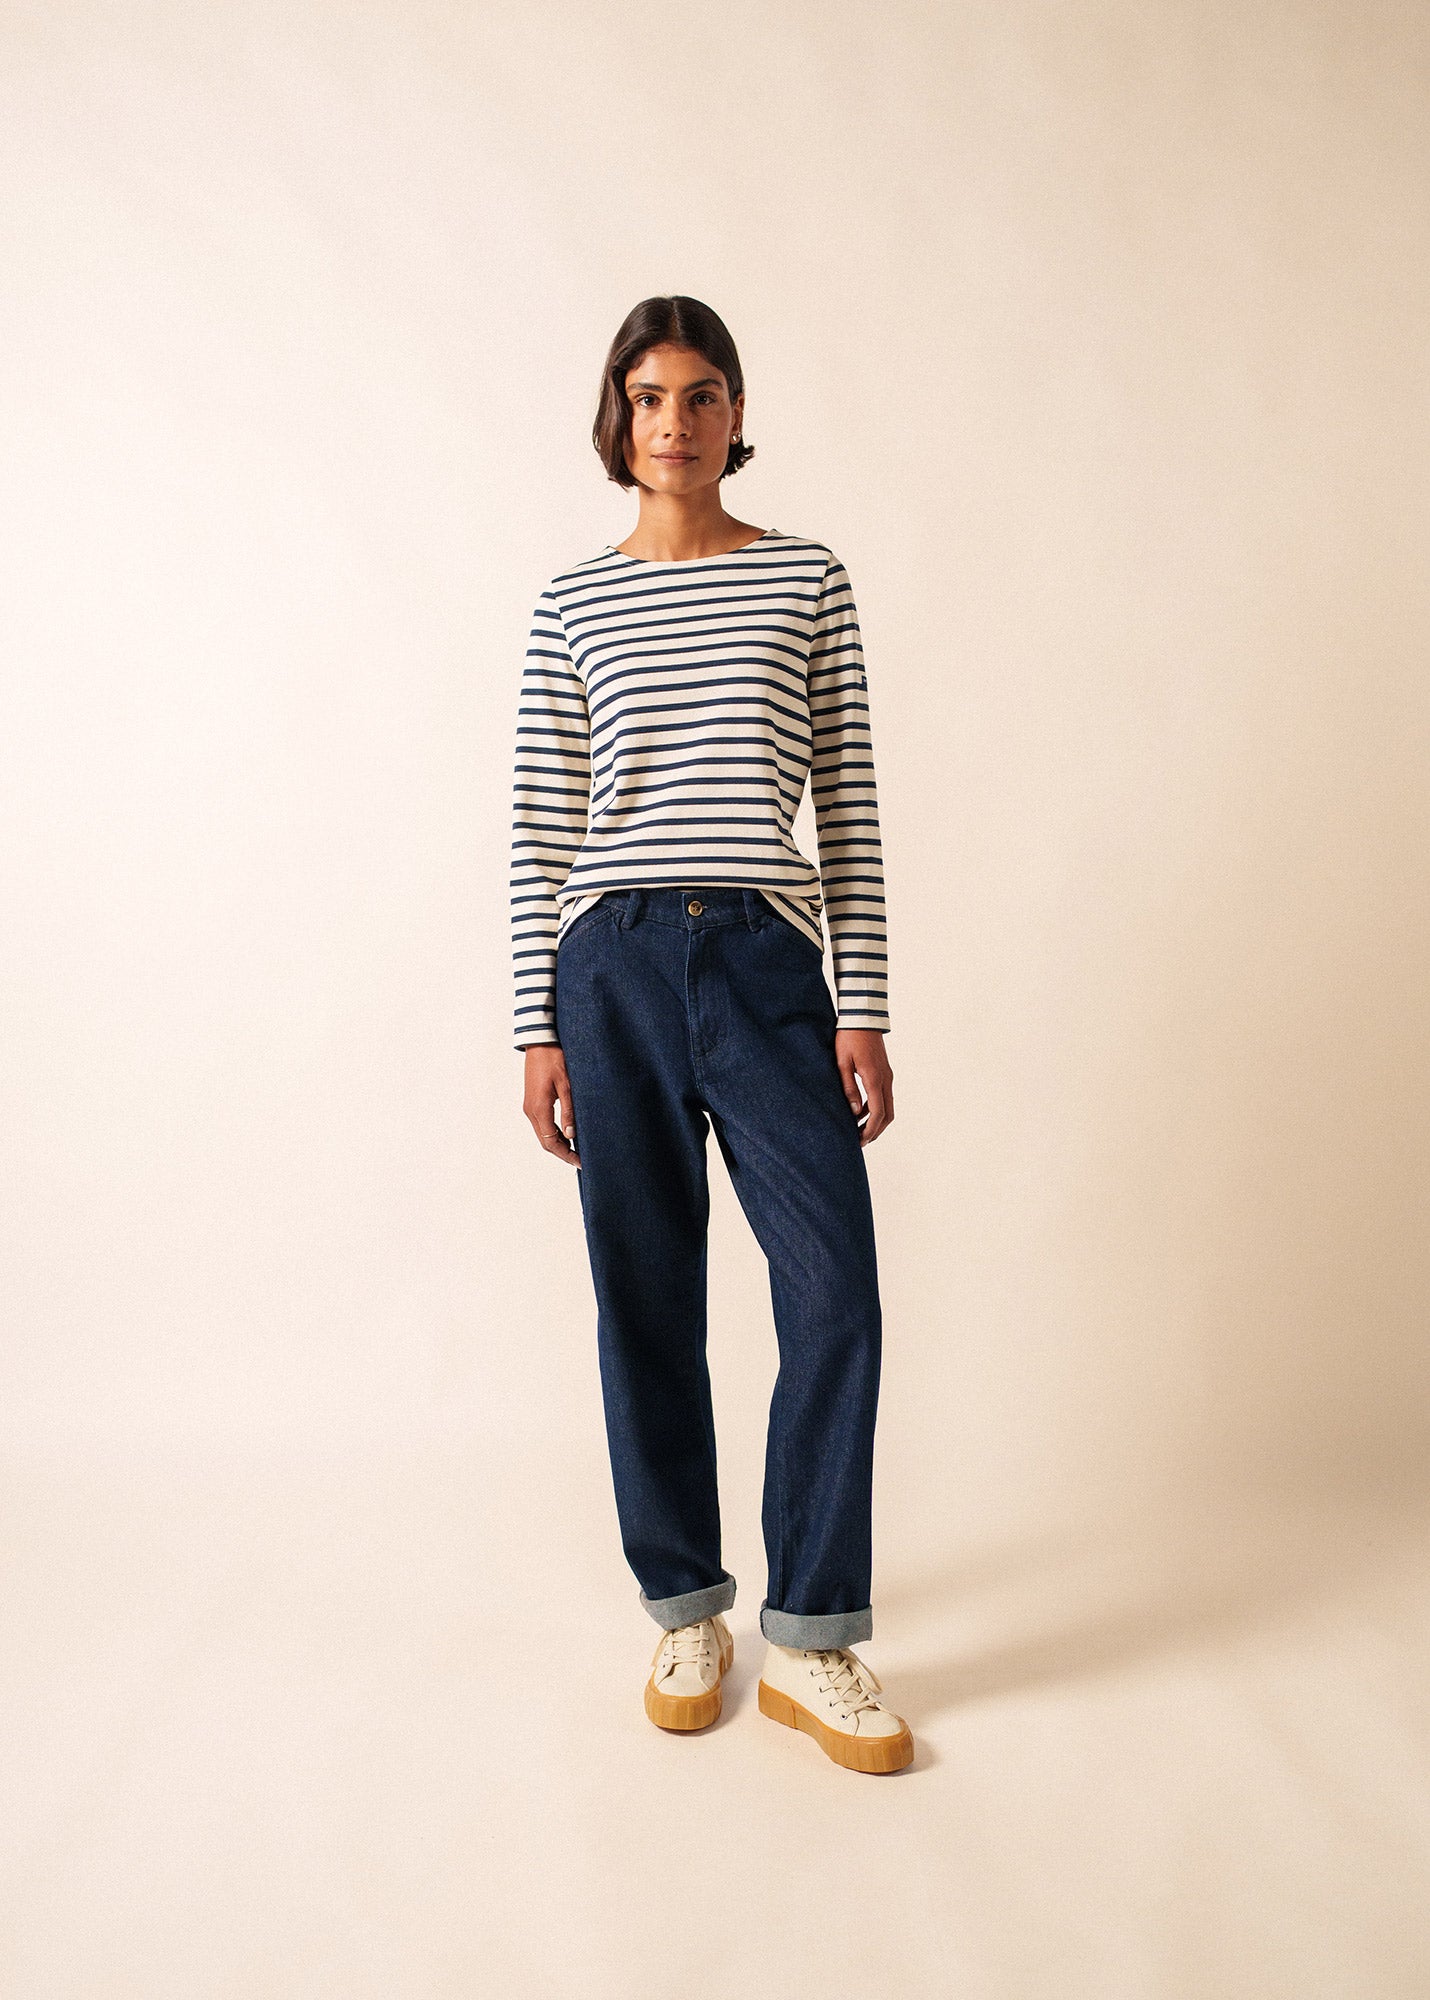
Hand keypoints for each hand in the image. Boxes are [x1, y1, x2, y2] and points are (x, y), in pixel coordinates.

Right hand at [522, 1045, 579, 1165]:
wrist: (539, 1043)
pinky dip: (552, 1134)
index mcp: (539, 1108)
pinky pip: (541, 1124)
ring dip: (557, 1144)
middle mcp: (531, 1111)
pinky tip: (566, 1134)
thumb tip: (572, 1135)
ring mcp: (529, 1107)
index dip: (566, 1155)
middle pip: (545, 1142)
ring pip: (542, 1134)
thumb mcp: (567, 1085)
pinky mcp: (532, 1102)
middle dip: (562, 1153)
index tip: (580, 1162)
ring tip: (576, 1149)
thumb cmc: (554, 1059)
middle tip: (580, 1160)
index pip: (551, 1142)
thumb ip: (569, 1111)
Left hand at [836, 1029, 893, 1144]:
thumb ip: (848, 1088)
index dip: (870, 1130)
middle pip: (887, 1114)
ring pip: (888, 1106)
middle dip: (876, 1131)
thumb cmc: (848, 1037)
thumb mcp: (842, 1063)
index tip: (861, 1141)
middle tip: (860, 1142)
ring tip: (859, 1130)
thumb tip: (853, 1112)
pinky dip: (876, 1109)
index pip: (877, 1112)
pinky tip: (860, 1112)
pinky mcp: (884, 1072)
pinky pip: (884, 1096)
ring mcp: (887, 1075)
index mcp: (874, 1078)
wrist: (862, 1017)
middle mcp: (885, 1079)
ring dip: (876, 1121)